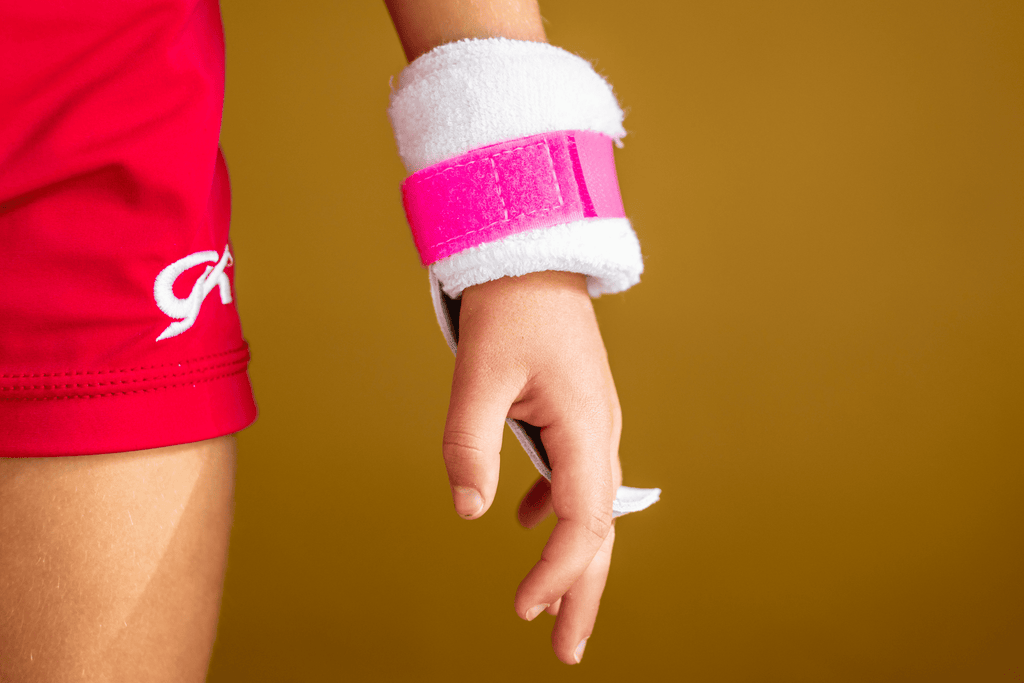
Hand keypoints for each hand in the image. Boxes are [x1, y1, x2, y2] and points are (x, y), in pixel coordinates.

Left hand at [442, 270, 622, 663]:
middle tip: (566, 651)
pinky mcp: (577, 414)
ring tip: (551, 608)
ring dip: (572, 560)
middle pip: (599, 531)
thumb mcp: (478, 374)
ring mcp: (594, 425)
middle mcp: (601, 434)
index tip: (524, 608)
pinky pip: (572, 477)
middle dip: (582, 593)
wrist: (533, 255)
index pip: (582, 521)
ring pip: (589, 509)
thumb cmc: (509, 306)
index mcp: (587, 427)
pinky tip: (520, 522)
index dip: (557, 571)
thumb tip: (470, 512)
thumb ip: (470, 443)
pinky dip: (551, 510)